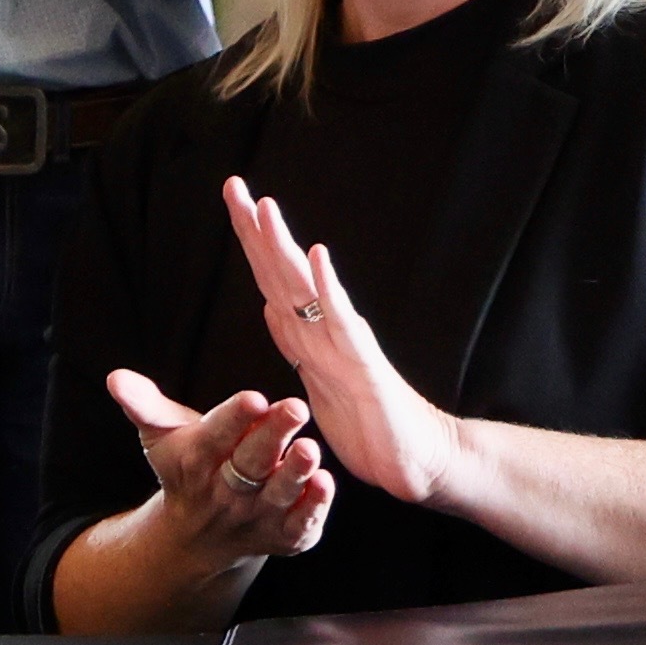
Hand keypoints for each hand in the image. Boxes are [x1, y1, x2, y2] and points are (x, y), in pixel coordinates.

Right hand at [107, 365, 332, 570]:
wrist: (197, 538)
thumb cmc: (186, 470)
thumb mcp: (162, 437)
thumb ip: (144, 405)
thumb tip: (115, 377)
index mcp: (196, 461)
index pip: (215, 437)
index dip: (234, 418)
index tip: (253, 398)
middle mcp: (225, 493)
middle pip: (250, 463)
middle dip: (272, 436)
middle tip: (295, 407)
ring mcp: (256, 518)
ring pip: (277, 495)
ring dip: (295, 473)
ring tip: (311, 448)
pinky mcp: (284, 537)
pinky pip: (300, 525)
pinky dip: (313, 508)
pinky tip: (325, 483)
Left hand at [228, 175, 461, 508]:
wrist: (414, 459)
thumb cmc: (368, 422)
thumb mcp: (315, 382)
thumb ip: (295, 344)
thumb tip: (269, 307)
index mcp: (308, 334)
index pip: (271, 277)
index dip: (249, 240)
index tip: (231, 197)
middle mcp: (324, 329)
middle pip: (280, 271)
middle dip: (254, 229)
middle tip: (231, 184)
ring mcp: (344, 342)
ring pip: (305, 288)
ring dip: (282, 247)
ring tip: (263, 207)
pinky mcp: (363, 365)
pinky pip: (341, 321)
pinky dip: (327, 287)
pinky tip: (317, 255)